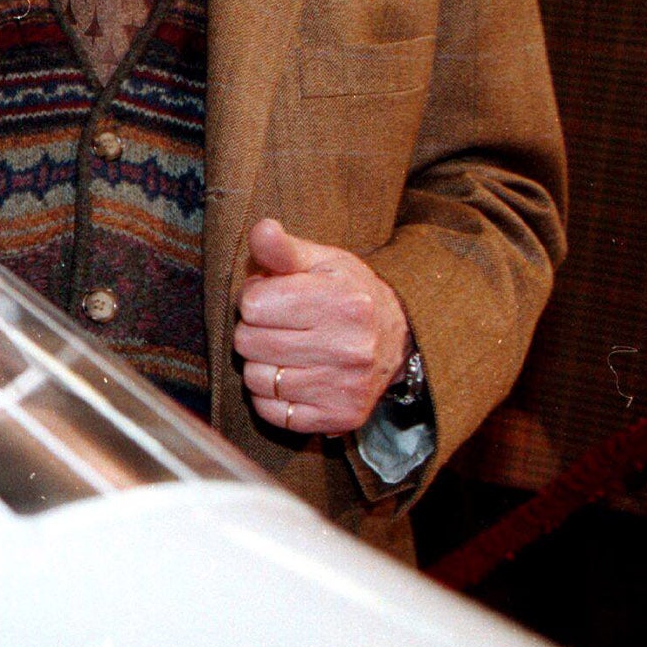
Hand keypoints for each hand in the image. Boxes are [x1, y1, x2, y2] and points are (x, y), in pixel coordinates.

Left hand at [234, 218, 410, 437]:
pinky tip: (290, 378)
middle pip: (248, 342)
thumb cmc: (347, 292)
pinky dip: (269, 397)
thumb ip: (282, 248)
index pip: (253, 304)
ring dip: (260, 364)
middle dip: (253, 330)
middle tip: (277, 325)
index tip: (274, 298)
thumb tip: (262, 228)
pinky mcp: (340, 417)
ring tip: (284, 351)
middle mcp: (347, 348)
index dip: (255, 298)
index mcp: (341, 302)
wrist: (397, 337)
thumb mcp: (320, 261)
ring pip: (256, 379)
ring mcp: (345, 386)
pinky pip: (271, 413)